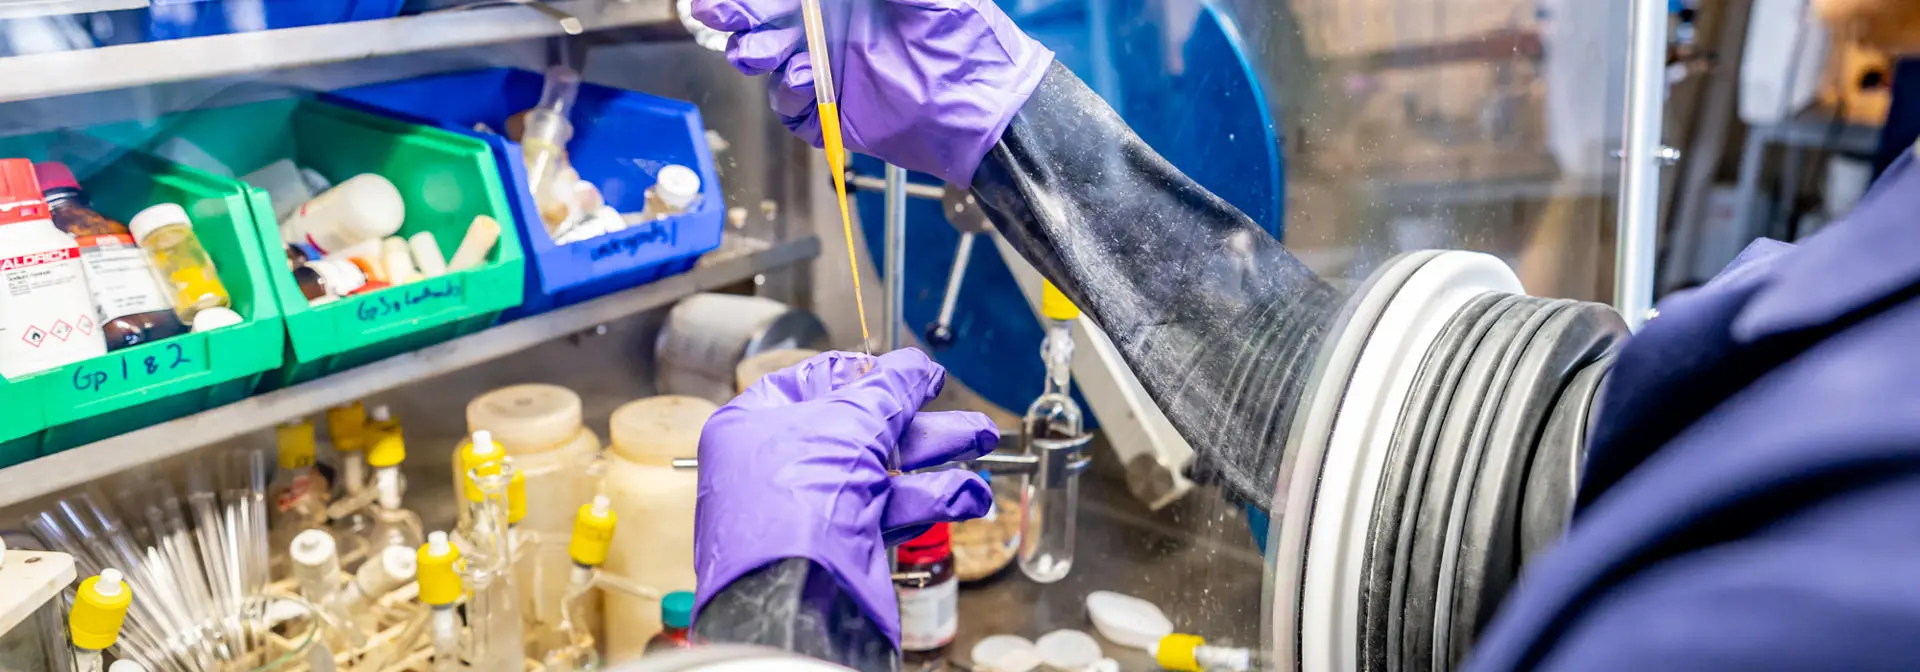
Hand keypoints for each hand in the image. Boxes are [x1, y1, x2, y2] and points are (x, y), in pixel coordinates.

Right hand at [690, 0, 1053, 184]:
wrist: (983, 103)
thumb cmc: (961, 33)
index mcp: (845, 0)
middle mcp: (831, 31)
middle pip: (767, 22)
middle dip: (742, 18)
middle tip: (724, 18)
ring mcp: (831, 72)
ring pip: (771, 64)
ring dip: (762, 54)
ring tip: (770, 52)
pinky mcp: (834, 114)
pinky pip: (793, 108)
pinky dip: (790, 95)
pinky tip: (807, 81)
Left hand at [692, 349, 996, 644]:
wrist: (798, 597)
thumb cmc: (795, 501)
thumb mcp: (848, 422)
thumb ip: (890, 389)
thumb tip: (917, 368)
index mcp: (754, 425)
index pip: (809, 382)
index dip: (860, 372)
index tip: (907, 371)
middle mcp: (779, 465)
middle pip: (858, 426)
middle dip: (918, 417)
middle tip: (957, 408)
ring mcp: (812, 507)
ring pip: (884, 469)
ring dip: (937, 453)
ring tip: (982, 438)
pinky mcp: (845, 543)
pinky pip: (891, 509)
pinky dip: (932, 497)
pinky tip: (970, 492)